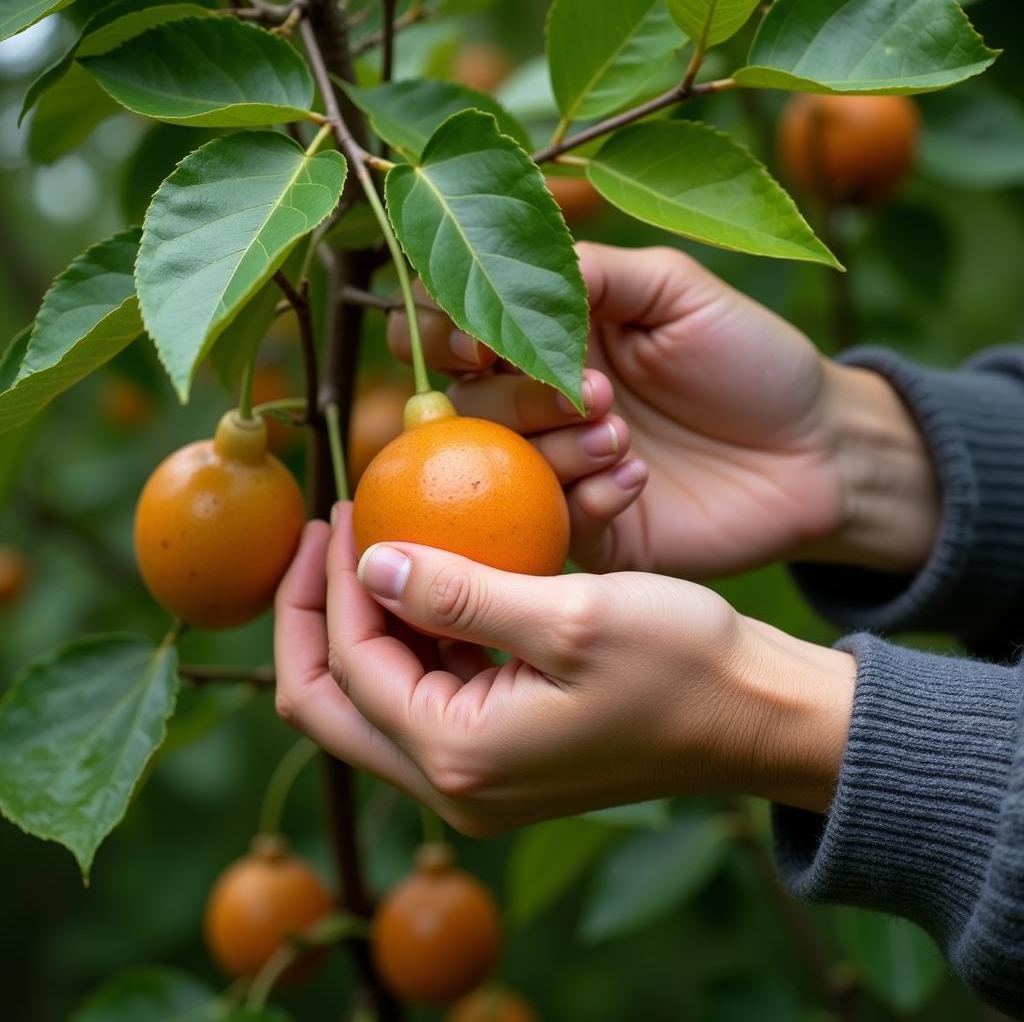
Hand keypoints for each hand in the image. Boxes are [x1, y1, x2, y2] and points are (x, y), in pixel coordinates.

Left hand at [274, 507, 854, 835]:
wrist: (760, 720)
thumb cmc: (685, 665)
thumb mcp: (571, 616)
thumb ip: (458, 593)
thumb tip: (368, 563)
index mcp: (460, 758)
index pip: (349, 663)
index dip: (333, 583)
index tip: (344, 510)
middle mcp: (454, 788)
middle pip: (330, 705)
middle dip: (313, 618)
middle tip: (324, 539)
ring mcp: (477, 782)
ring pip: (371, 704)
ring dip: (361, 626)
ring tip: (369, 547)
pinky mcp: (502, 760)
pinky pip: (422, 702)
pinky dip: (410, 643)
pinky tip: (428, 583)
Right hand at [388, 246, 938, 576]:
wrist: (817, 452)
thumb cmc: (751, 359)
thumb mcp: (676, 290)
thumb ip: (590, 272)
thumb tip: (501, 270)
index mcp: (550, 336)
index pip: (451, 330)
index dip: (444, 332)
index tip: (480, 342)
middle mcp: (540, 405)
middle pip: (464, 407)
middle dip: (516, 398)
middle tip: (594, 393)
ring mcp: (561, 473)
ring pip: (501, 468)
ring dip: (556, 449)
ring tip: (624, 436)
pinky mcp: (591, 532)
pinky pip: (553, 523)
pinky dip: (587, 498)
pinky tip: (639, 477)